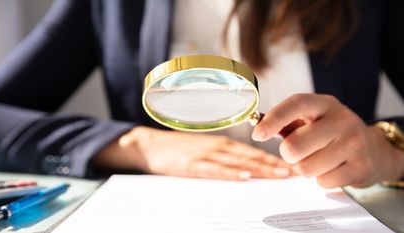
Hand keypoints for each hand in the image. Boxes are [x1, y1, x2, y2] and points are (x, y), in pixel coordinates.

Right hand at [94, 126, 293, 180]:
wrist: (152, 145)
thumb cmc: (181, 149)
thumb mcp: (205, 148)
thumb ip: (225, 156)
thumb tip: (249, 168)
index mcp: (223, 144)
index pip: (254, 152)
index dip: (274, 160)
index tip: (292, 168)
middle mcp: (219, 146)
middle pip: (252, 157)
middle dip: (275, 165)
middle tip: (295, 173)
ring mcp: (206, 154)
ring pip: (239, 162)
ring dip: (261, 168)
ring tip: (280, 175)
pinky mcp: (193, 164)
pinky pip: (215, 169)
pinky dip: (231, 172)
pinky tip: (244, 176)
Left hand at [252, 94, 403, 187]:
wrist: (374, 149)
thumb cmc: (331, 133)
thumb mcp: (313, 120)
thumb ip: (286, 123)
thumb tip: (257, 128)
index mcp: (325, 104)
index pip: (296, 104)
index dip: (273, 119)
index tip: (257, 134)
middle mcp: (342, 120)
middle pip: (294, 145)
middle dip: (288, 154)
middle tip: (298, 152)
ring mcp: (354, 143)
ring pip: (306, 168)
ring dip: (305, 169)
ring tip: (318, 160)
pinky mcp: (361, 167)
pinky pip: (322, 182)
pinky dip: (321, 179)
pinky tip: (333, 169)